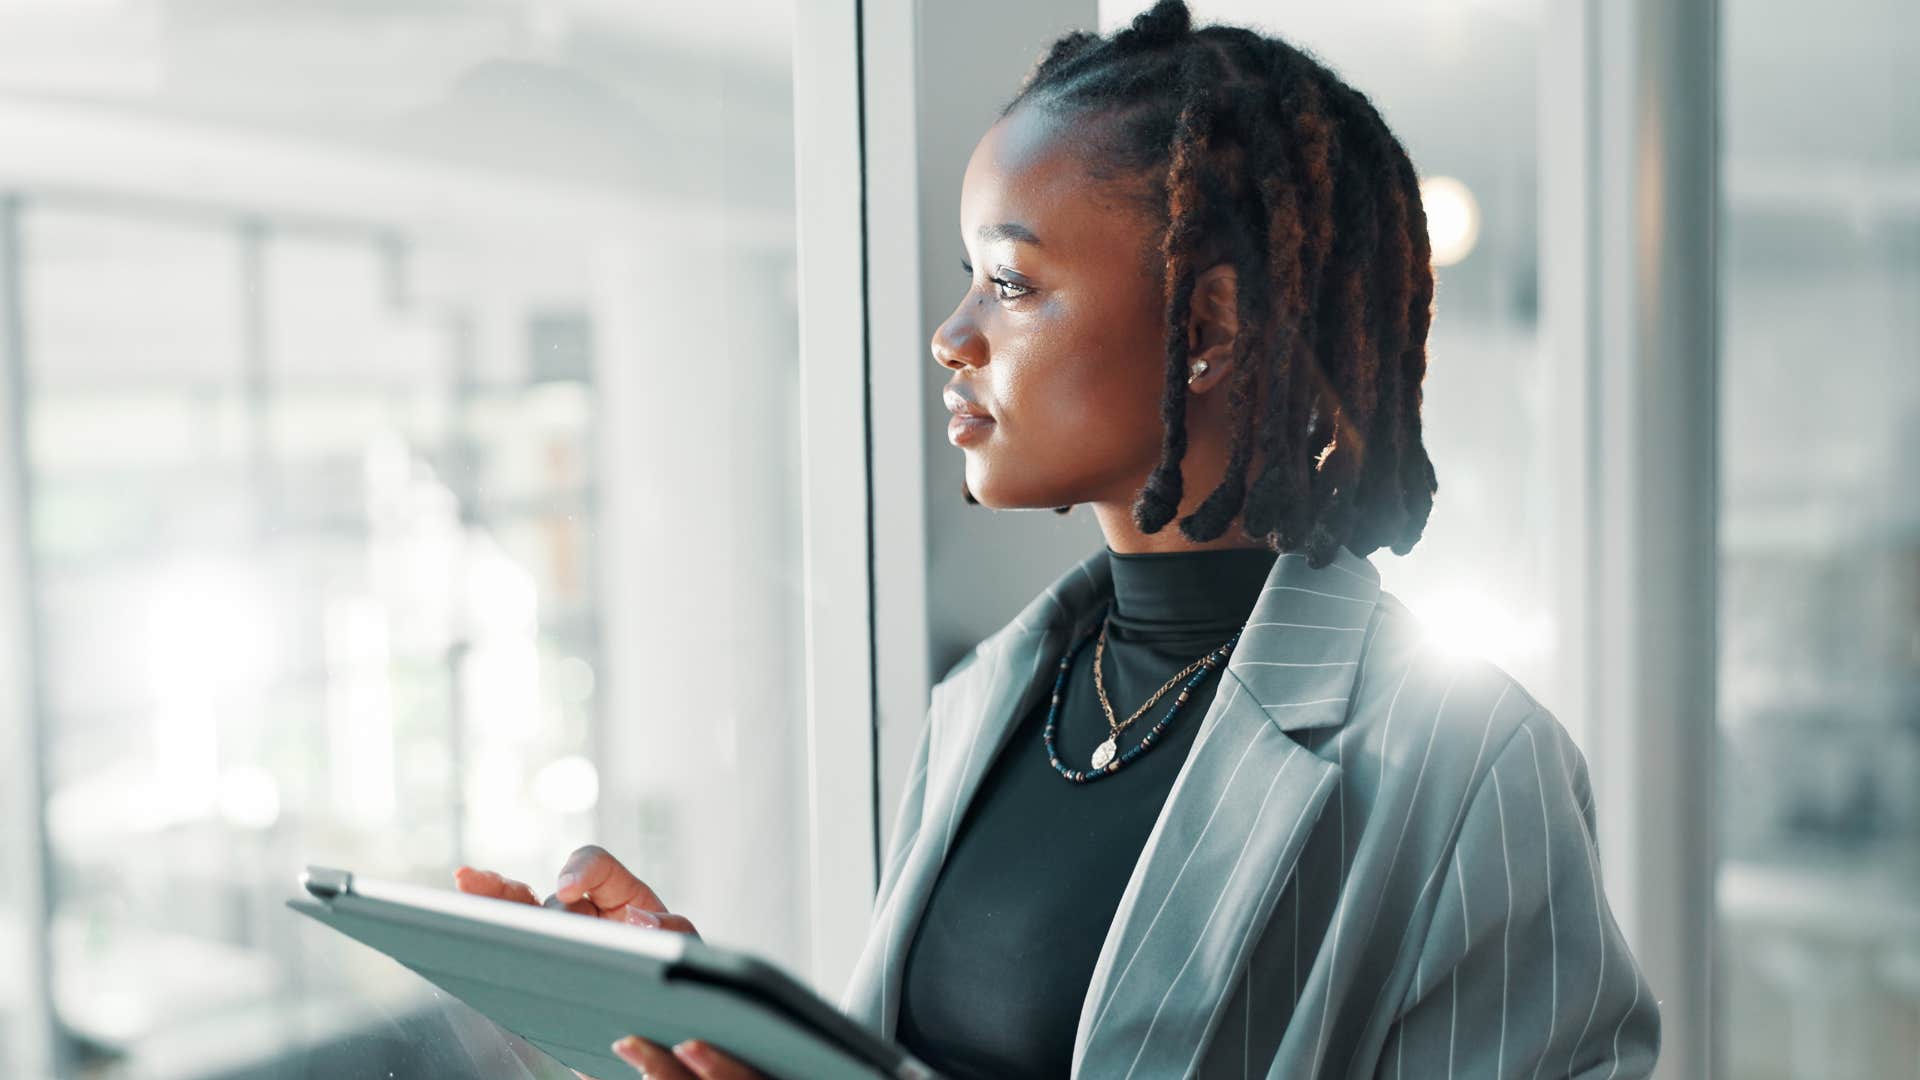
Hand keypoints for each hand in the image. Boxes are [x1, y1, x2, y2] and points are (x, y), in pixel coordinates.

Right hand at [453, 847, 751, 1078]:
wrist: (662, 1036)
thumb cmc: (681, 986)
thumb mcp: (691, 957)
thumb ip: (676, 933)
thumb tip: (640, 919)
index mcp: (620, 897)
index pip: (593, 865)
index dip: (578, 868)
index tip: (567, 888)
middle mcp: (582, 915)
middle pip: (544, 897)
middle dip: (525, 902)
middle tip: (488, 898)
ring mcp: (556, 944)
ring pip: (514, 918)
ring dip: (488, 903)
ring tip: (463, 884)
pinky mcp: (536, 975)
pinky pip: (504, 952)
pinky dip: (480, 935)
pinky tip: (453, 931)